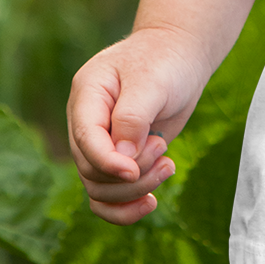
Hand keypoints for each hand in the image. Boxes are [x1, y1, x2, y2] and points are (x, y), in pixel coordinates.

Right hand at [66, 24, 211, 224]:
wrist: (180, 56)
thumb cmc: (166, 61)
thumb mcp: (152, 82)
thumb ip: (133, 119)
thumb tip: (122, 161)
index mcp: (87, 95)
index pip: (85, 139)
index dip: (107, 162)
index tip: (134, 170)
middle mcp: (86, 123)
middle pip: (91, 171)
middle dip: (131, 174)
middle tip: (163, 150)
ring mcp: (100, 143)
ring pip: (99, 189)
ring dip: (136, 189)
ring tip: (168, 165)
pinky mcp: (117, 158)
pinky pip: (108, 196)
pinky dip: (127, 206)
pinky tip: (151, 202)